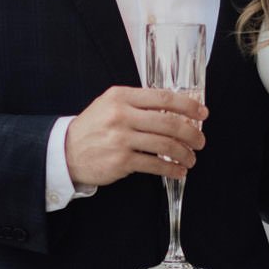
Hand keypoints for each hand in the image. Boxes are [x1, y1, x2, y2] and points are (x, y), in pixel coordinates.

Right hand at [65, 86, 205, 187]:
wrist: (66, 151)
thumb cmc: (93, 127)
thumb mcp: (110, 105)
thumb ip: (138, 103)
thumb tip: (173, 109)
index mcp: (122, 97)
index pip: (163, 98)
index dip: (187, 105)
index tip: (202, 112)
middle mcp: (122, 116)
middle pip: (168, 123)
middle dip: (191, 133)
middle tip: (200, 140)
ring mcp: (121, 139)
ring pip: (165, 145)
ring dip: (184, 153)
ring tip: (191, 158)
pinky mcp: (121, 161)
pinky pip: (155, 165)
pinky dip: (171, 169)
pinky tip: (178, 171)